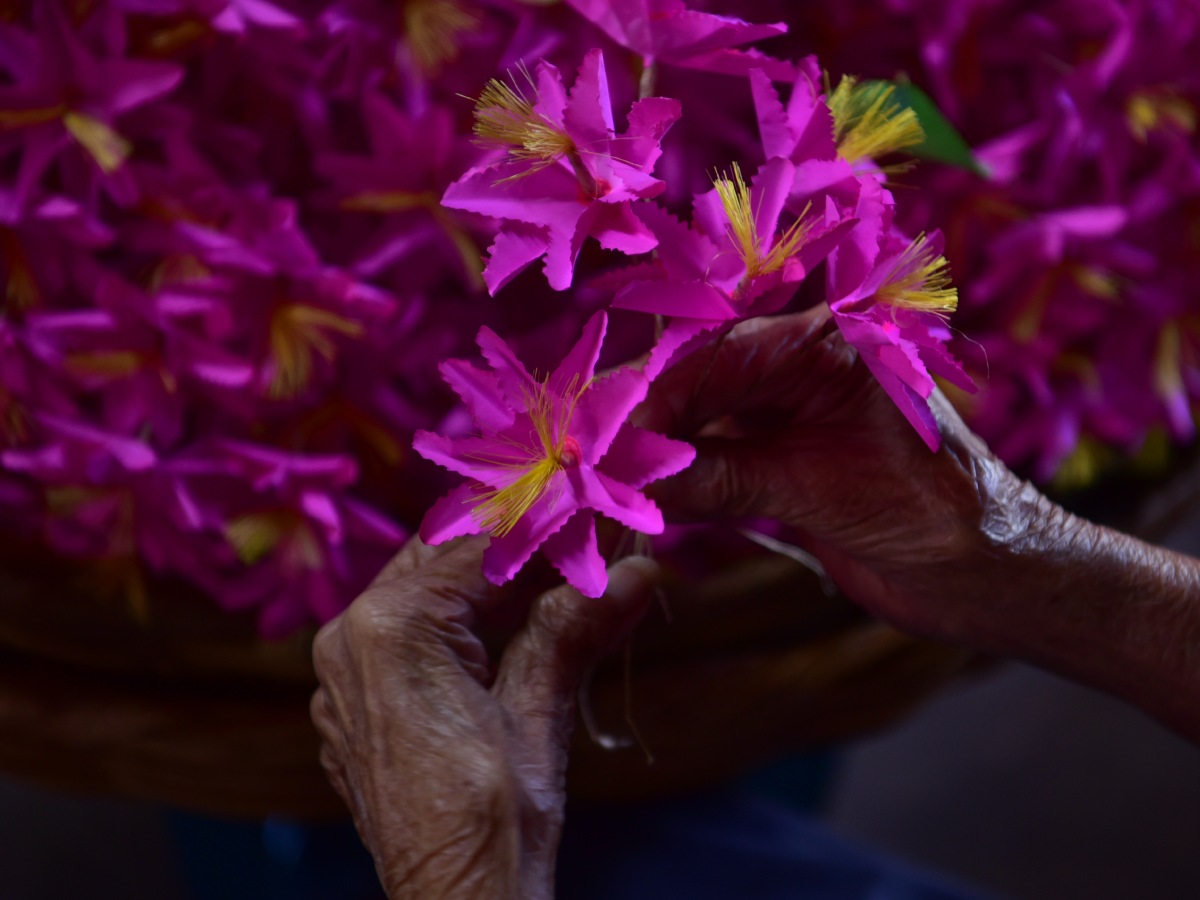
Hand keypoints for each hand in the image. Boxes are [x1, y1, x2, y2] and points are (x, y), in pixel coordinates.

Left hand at [310, 537, 657, 899]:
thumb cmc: (495, 819)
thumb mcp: (541, 710)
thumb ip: (577, 626)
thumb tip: (640, 572)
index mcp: (392, 626)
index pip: (478, 548)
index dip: (541, 527)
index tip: (589, 512)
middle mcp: (349, 640)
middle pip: (440, 560)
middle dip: (510, 549)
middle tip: (574, 543)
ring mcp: (341, 679)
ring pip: (419, 597)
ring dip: (482, 586)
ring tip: (551, 583)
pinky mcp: (349, 711)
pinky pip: (399, 642)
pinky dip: (451, 628)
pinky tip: (502, 635)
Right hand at [637, 305, 1047, 643]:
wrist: (985, 575)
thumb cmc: (932, 520)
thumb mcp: (820, 492)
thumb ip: (725, 479)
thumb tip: (634, 477)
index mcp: (831, 342)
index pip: (720, 354)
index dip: (656, 395)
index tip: (604, 437)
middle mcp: (805, 363)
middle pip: (698, 377)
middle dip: (643, 417)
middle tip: (587, 455)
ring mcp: (790, 408)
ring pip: (698, 415)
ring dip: (653, 448)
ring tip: (601, 477)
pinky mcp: (780, 454)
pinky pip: (710, 452)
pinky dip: (676, 474)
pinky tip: (639, 493)